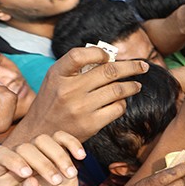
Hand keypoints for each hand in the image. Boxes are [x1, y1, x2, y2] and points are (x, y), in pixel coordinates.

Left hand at [0, 131, 83, 185]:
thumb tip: (30, 182)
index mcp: (3, 171)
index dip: (12, 160)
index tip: (27, 174)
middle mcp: (18, 156)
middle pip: (25, 147)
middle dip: (43, 165)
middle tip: (56, 182)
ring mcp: (37, 150)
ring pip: (43, 139)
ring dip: (59, 156)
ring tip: (70, 174)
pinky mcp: (56, 147)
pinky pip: (62, 136)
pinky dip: (72, 143)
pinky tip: (80, 156)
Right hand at [15, 49, 147, 141]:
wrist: (41, 133)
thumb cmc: (53, 101)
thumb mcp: (56, 79)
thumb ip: (77, 67)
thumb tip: (110, 57)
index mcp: (58, 74)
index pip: (80, 55)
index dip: (99, 53)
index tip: (110, 56)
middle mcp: (69, 90)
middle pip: (109, 71)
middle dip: (132, 67)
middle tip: (143, 66)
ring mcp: (80, 108)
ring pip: (117, 90)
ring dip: (132, 86)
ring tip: (137, 85)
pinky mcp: (90, 124)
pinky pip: (117, 109)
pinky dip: (123, 103)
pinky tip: (121, 102)